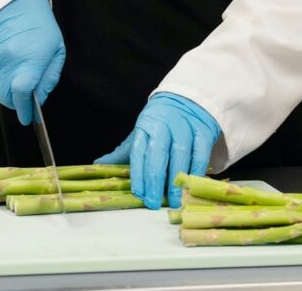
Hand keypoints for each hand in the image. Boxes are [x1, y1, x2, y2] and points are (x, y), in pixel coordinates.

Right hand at [0, 0, 65, 124]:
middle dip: (18, 104)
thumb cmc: (38, 25)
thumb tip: (40, 97)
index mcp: (30, 60)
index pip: (22, 93)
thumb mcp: (56, 49)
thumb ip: (49, 77)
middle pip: (7, 98)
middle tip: (27, 101)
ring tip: (20, 85)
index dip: (25, 109)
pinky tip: (10, 74)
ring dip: (9, 94)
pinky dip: (1, 84)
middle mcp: (8, 63)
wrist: (11, 3)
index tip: (28, 117)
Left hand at [95, 92, 219, 208]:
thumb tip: (98, 165)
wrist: (186, 99)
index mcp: (145, 126)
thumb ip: (124, 152)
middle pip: (157, 154)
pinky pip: (200, 153)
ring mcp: (185, 127)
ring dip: (177, 180)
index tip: (140, 194)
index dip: (138, 174)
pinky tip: (191, 185)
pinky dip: (196, 170)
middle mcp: (164, 125)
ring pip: (180, 154)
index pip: (138, 152)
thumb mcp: (141, 133)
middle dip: (155, 180)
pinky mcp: (203, 130)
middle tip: (154, 202)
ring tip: (174, 200)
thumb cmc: (161, 121)